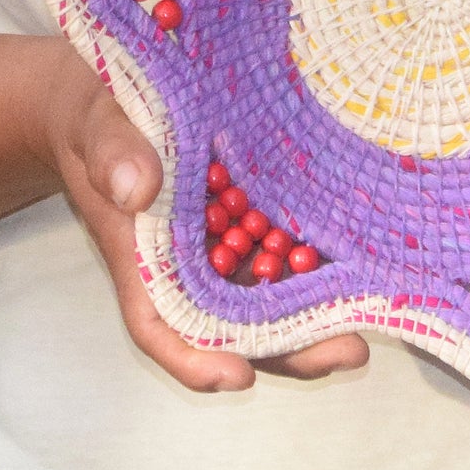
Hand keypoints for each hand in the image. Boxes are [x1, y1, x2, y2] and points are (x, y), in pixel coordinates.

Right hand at [39, 45, 369, 391]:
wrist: (112, 93)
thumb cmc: (97, 113)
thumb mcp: (97, 123)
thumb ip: (112, 153)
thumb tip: (137, 188)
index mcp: (139, 257)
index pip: (160, 326)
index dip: (195, 360)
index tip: (238, 376)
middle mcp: (183, 264)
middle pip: (231, 327)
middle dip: (288, 349)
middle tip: (350, 352)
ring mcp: (218, 243)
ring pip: (264, 296)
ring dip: (314, 315)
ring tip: (372, 317)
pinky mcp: (246, 214)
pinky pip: (280, 248)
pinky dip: (313, 263)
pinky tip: (360, 262)